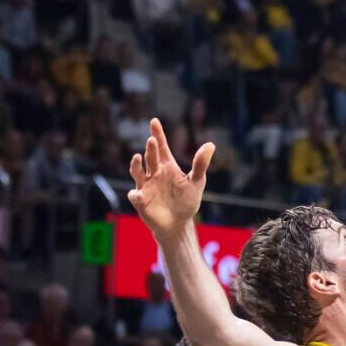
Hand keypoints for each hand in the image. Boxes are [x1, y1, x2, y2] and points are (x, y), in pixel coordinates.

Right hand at [127, 118, 213, 238]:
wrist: (178, 224)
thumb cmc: (186, 202)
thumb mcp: (196, 182)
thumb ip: (200, 164)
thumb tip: (210, 144)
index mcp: (167, 167)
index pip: (162, 148)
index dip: (158, 134)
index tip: (154, 121)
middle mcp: (155, 174)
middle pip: (151, 157)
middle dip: (150, 149)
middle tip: (152, 140)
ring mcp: (146, 186)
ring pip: (137, 172)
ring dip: (136, 165)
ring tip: (137, 158)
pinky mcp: (141, 200)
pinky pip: (135, 195)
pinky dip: (135, 194)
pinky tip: (139, 194)